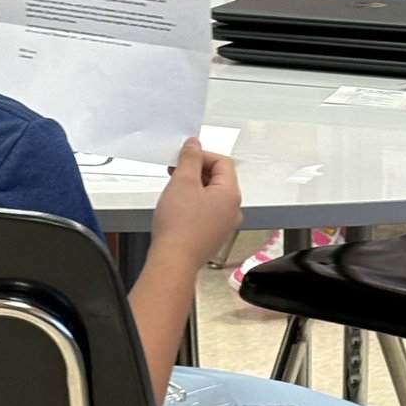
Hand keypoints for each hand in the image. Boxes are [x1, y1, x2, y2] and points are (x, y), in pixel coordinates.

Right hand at [151, 138, 241, 271]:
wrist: (173, 260)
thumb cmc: (179, 226)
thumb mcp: (182, 181)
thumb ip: (190, 158)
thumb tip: (194, 144)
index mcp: (230, 194)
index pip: (223, 162)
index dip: (202, 154)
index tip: (185, 155)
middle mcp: (232, 210)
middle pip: (219, 178)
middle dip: (196, 170)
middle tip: (176, 169)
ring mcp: (223, 224)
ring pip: (211, 195)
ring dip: (193, 186)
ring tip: (174, 187)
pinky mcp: (212, 234)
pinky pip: (206, 210)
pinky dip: (193, 202)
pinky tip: (177, 206)